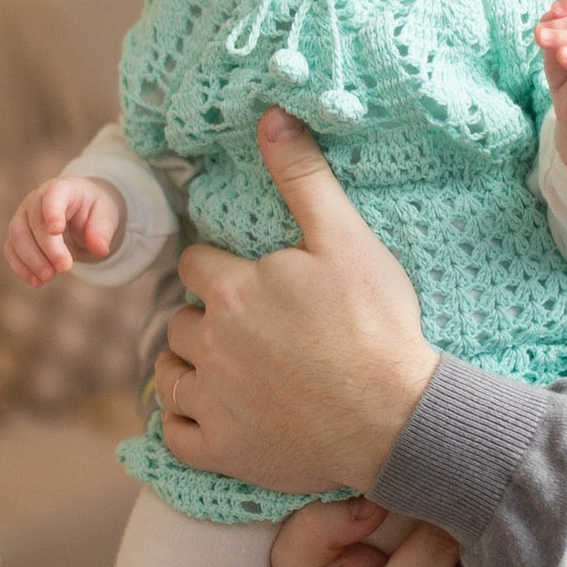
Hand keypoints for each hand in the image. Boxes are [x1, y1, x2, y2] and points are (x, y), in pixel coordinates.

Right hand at [4, 172, 125, 286]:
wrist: (80, 213)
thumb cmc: (93, 210)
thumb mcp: (106, 215)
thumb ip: (103, 230)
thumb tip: (100, 249)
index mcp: (62, 188)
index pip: (52, 196)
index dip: (52, 212)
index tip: (57, 231)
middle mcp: (36, 199)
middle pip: (34, 222)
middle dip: (48, 248)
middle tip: (65, 268)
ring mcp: (23, 216)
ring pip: (17, 236)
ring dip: (32, 260)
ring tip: (50, 277)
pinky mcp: (17, 235)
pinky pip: (11, 250)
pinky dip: (21, 267)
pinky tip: (36, 282)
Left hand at [152, 110, 437, 493]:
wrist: (398, 417)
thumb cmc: (377, 326)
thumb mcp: (346, 240)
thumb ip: (303, 179)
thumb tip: (272, 117)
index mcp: (234, 291)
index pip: (195, 266)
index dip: (217, 269)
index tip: (243, 280)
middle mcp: (211, 345)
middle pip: (180, 320)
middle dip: (205, 318)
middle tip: (245, 328)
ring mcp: (212, 402)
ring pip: (169, 373)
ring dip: (187, 366)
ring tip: (225, 367)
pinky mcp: (220, 450)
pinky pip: (173, 433)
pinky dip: (184, 421)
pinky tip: (211, 412)